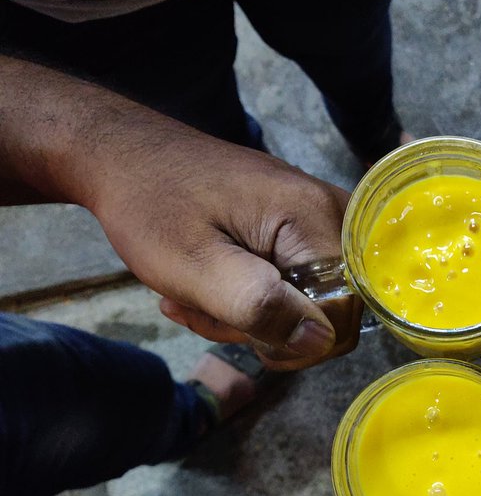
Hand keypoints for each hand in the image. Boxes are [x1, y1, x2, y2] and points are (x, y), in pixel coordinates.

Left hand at [88, 122, 357, 369]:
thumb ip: (260, 307)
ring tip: (194, 292)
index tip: (234, 325)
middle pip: (327, 310)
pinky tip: (206, 282)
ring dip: (247, 312)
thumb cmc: (151, 205)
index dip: (291, 341)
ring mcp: (315, 213)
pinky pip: (292, 280)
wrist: (123, 154)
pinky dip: (248, 293)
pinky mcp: (298, 221)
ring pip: (306, 301)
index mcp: (313, 217)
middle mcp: (330, 211)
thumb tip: (321, 341)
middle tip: (204, 306)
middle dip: (263, 326)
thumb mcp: (195, 268)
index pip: (341, 316)